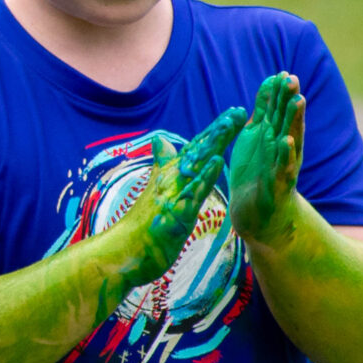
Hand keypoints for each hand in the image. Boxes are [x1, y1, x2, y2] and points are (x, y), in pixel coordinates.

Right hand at [106, 107, 246, 290]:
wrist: (123, 251)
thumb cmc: (141, 224)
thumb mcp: (156, 190)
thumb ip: (162, 164)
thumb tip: (162, 140)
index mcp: (170, 174)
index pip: (196, 148)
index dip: (215, 131)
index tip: (234, 113)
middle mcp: (171, 179)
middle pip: (198, 150)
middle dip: (219, 131)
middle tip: (238, 111)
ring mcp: (172, 194)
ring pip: (197, 165)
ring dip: (215, 145)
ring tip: (231, 126)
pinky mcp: (175, 213)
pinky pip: (193, 192)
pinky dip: (205, 176)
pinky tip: (218, 161)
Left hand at [225, 72, 307, 245]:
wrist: (258, 214)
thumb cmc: (257, 172)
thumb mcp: (257, 136)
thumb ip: (264, 111)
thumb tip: (270, 81)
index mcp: (275, 136)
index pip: (279, 111)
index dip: (281, 93)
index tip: (283, 72)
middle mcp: (283, 149)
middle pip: (288, 121)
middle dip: (290, 100)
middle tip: (293, 79)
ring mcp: (282, 166)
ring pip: (290, 140)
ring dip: (294, 121)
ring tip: (298, 101)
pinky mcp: (277, 186)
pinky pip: (282, 169)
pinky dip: (285, 155)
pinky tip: (286, 141)